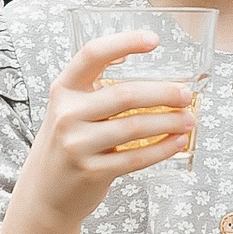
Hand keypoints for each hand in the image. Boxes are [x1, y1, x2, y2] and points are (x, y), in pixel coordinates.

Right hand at [16, 33, 197, 227]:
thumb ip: (94, 88)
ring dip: (168, 122)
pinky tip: (177, 142)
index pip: (92, 55)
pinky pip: (136, 158)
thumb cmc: (66, 145)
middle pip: (125, 95)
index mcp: (63, 90)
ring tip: (188, 120)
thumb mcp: (69, 109)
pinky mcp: (92, 171)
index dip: (124, 43)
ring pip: (135, 127)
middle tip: (185, 95)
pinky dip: (162, 149)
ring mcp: (77, 145)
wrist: (44, 193)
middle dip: (163, 93)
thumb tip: (134, 62)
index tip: (153, 40)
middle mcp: (67, 114)